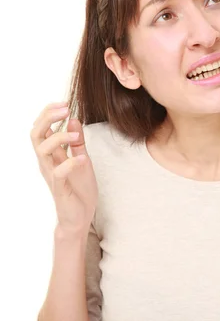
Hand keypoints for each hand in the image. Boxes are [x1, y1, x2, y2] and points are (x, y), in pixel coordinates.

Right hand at [30, 102, 97, 234]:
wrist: (80, 218)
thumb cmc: (78, 189)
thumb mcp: (82, 159)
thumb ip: (77, 142)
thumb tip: (74, 118)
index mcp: (51, 154)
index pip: (41, 128)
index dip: (48, 113)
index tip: (64, 103)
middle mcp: (47, 162)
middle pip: (35, 134)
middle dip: (48, 118)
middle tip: (65, 109)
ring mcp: (51, 175)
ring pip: (42, 150)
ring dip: (59, 138)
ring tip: (76, 135)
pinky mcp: (59, 188)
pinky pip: (58, 173)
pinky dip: (70, 163)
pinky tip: (83, 159)